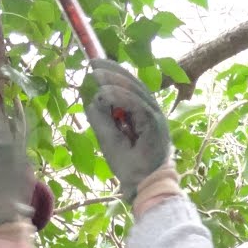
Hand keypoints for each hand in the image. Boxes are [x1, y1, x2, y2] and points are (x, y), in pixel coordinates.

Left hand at [82, 60, 171, 200]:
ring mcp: (155, 115)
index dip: (114, 74)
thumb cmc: (128, 165)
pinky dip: (120, 97)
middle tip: (93, 63)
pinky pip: (136, 103)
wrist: (141, 184)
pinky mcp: (154, 123)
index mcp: (142, 112)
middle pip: (133, 82)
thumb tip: (92, 99)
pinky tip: (105, 93)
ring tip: (96, 74)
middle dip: (112, 71)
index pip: (129, 86)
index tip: (95, 66)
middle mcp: (150, 110)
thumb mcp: (107, 138)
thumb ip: (101, 119)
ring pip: (135, 90)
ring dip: (114, 80)